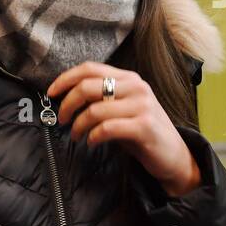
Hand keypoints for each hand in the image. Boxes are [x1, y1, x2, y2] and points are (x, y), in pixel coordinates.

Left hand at [48, 61, 201, 196]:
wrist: (174, 156)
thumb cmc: (143, 132)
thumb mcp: (123, 109)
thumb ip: (102, 99)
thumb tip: (68, 99)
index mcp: (129, 79)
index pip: (90, 68)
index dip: (66, 78)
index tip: (51, 93)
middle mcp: (136, 87)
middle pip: (88, 86)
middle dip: (67, 104)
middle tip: (61, 119)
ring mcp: (142, 106)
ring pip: (95, 110)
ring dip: (78, 125)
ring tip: (76, 135)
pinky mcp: (144, 126)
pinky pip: (107, 128)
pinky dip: (93, 136)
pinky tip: (92, 142)